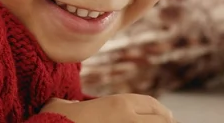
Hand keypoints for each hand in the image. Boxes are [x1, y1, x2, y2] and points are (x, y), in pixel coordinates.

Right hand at [40, 94, 176, 121]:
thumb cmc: (57, 119)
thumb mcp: (64, 104)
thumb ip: (73, 103)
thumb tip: (67, 105)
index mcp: (120, 103)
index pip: (152, 105)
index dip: (161, 111)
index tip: (166, 116)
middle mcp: (129, 118)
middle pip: (162, 119)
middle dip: (164, 122)